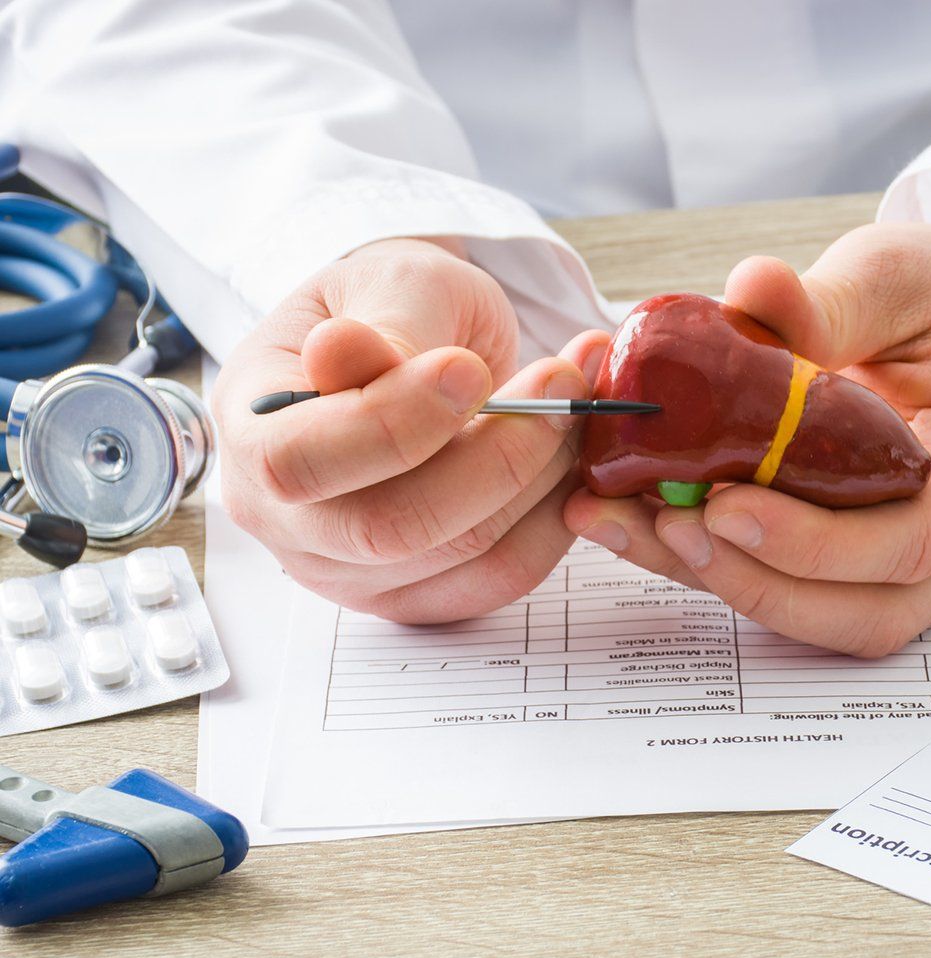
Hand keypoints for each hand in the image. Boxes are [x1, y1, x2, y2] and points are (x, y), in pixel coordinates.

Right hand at [213, 238, 608, 620]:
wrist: (415, 347)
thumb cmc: (392, 310)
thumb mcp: (388, 283)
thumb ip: (382, 323)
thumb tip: (345, 355)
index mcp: (249, 428)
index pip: (299, 462)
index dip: (394, 424)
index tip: (471, 368)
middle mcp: (283, 519)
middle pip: (388, 529)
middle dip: (496, 457)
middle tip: (561, 384)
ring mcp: (347, 571)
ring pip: (459, 555)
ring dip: (541, 478)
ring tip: (574, 403)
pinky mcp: (414, 596)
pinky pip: (499, 579)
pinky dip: (553, 520)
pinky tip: (569, 460)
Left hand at [564, 187, 930, 654]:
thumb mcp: (897, 274)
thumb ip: (832, 299)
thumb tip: (749, 291)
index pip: (915, 539)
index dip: (817, 544)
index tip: (726, 505)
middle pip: (867, 611)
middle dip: (758, 583)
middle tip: (668, 524)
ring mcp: (909, 552)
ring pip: (824, 616)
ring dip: (723, 582)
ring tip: (635, 524)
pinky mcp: (856, 554)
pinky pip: (793, 585)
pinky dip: (718, 564)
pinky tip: (646, 520)